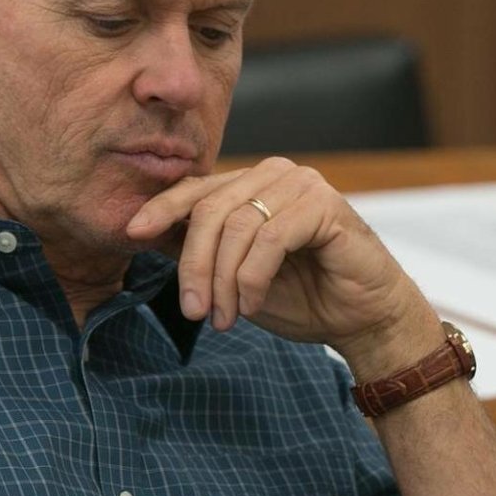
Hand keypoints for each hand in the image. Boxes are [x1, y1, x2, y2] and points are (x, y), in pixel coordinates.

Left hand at [123, 157, 444, 375]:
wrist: (363, 319)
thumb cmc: (304, 297)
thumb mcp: (235, 278)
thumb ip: (201, 252)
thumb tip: (146, 237)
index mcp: (253, 187)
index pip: (197, 190)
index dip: (162, 209)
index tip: (132, 234)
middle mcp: (275, 175)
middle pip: (210, 210)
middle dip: (194, 265)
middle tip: (193, 310)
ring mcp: (301, 185)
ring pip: (236, 225)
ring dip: (223, 279)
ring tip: (225, 317)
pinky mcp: (324, 205)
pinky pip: (269, 238)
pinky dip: (252, 277)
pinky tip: (251, 305)